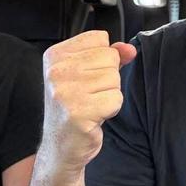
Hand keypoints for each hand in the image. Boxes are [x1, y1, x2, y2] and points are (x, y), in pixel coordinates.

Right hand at [40, 30, 136, 176]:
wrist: (61, 147)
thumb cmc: (76, 107)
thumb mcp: (88, 74)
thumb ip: (110, 56)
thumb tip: (130, 49)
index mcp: (55, 56)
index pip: (99, 38)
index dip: (102, 59)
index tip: (86, 77)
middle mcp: (56, 71)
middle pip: (109, 57)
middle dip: (108, 78)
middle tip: (90, 95)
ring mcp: (64, 92)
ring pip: (114, 78)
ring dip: (110, 94)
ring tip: (91, 105)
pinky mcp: (78, 112)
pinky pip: (115, 98)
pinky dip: (111, 109)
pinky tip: (95, 117)